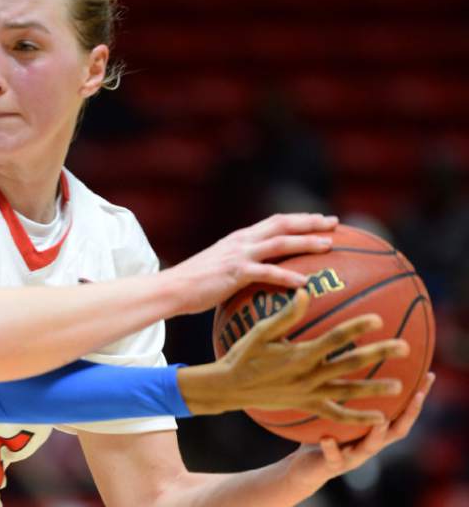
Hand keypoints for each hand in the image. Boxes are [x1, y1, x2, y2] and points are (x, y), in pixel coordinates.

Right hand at [167, 213, 337, 314]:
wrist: (172, 288)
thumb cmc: (195, 283)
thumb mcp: (221, 266)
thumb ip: (241, 266)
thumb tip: (259, 276)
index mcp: (240, 238)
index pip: (275, 221)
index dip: (301, 219)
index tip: (323, 220)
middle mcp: (242, 241)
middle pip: (282, 224)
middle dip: (310, 222)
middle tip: (334, 224)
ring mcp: (238, 255)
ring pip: (279, 243)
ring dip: (306, 243)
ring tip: (328, 246)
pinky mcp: (235, 273)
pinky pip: (266, 273)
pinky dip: (287, 276)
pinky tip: (304, 283)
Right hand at [178, 288, 408, 419]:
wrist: (229, 388)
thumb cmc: (243, 355)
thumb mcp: (261, 332)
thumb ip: (286, 314)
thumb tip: (306, 291)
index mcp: (300, 354)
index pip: (335, 338)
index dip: (357, 327)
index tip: (378, 318)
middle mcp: (309, 375)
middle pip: (351, 364)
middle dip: (379, 355)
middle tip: (404, 348)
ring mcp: (309, 393)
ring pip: (348, 392)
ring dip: (375, 390)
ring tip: (400, 387)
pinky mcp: (307, 405)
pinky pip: (336, 415)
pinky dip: (357, 419)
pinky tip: (377, 419)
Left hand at [288, 371, 434, 489]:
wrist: (305, 469)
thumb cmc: (326, 433)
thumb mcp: (339, 410)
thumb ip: (348, 390)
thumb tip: (354, 352)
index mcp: (374, 430)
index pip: (402, 412)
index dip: (417, 397)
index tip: (429, 375)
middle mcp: (370, 445)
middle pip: (397, 430)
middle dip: (409, 413)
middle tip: (417, 395)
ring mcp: (353, 457)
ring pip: (370, 447)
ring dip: (377, 434)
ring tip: (380, 421)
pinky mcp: (331, 466)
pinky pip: (332, 457)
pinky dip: (331, 448)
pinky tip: (327, 439)